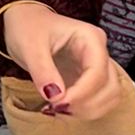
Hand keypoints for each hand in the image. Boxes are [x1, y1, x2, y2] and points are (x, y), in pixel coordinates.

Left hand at [0, 1, 119, 117]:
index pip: (98, 72)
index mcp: (91, 38)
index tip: (57, 104)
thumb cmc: (28, 28)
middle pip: (110, 87)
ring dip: (88, 111)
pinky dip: (84, 111)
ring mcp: (97, 67)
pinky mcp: (89, 80)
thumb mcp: (30, 46)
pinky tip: (62, 109)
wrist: (24, 23)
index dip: (81, 94)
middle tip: (56, 109)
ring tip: (58, 110)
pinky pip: (98, 101)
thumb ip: (42, 70)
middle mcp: (100, 53)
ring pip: (109, 97)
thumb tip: (55, 96)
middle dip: (86, 104)